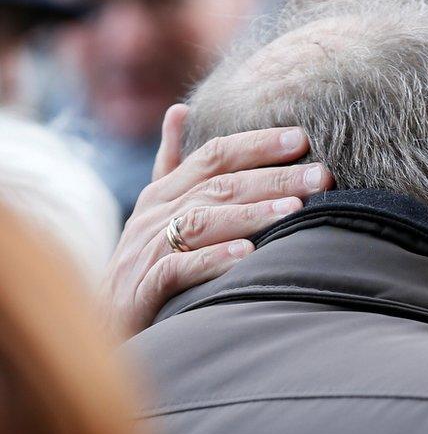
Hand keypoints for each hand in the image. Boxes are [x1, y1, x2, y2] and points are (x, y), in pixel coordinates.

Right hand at [99, 104, 333, 336]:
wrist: (100, 324)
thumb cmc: (142, 263)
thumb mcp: (156, 209)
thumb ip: (172, 164)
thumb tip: (180, 110)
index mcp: (162, 193)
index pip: (213, 156)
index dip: (257, 144)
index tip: (302, 138)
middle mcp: (154, 216)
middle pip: (219, 186)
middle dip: (273, 178)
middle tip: (320, 176)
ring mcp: (146, 252)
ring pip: (201, 223)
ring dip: (250, 214)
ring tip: (293, 211)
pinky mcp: (141, 290)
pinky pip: (178, 269)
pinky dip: (213, 259)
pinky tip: (246, 254)